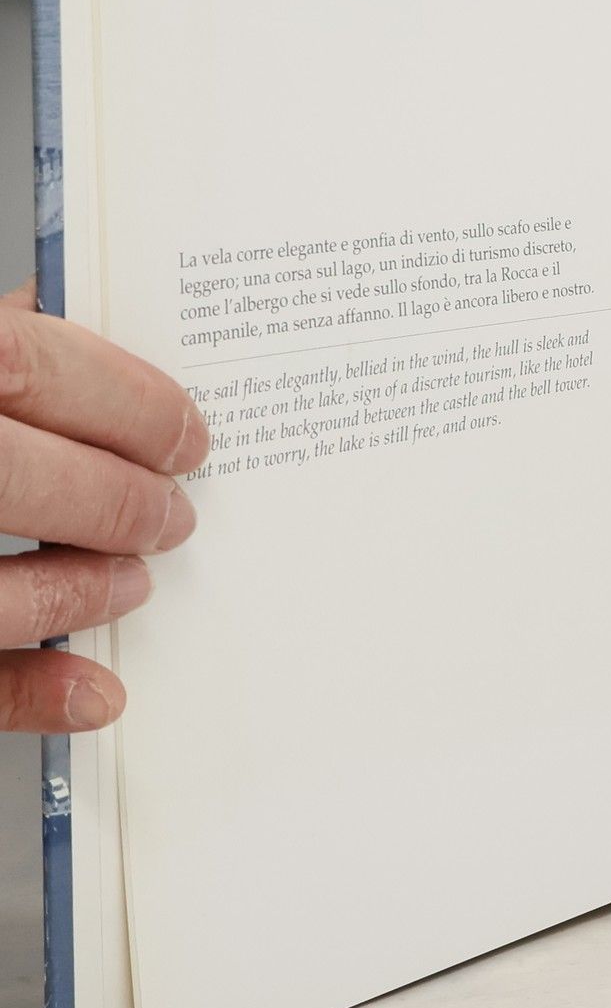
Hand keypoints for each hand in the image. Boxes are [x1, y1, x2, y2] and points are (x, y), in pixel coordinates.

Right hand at [0, 282, 205, 730]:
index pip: (33, 365)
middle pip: (24, 477)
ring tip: (132, 581)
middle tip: (175, 516)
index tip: (189, 436)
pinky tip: (94, 694)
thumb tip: (50, 311)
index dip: (128, 402)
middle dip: (120, 499)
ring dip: (78, 591)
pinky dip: (27, 696)